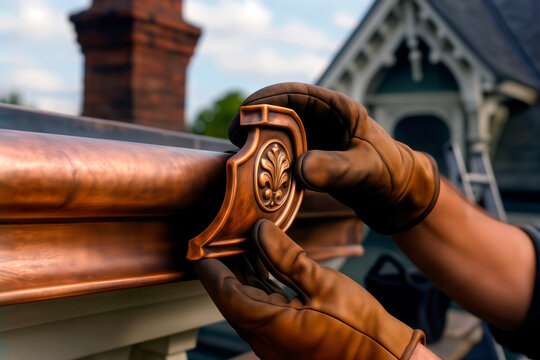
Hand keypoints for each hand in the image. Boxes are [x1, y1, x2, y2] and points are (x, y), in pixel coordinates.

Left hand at [195, 219, 424, 359]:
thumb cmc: (361, 328)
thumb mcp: (323, 283)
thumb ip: (287, 256)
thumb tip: (260, 231)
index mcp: (271, 326)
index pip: (226, 295)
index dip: (211, 271)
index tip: (199, 251)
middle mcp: (267, 340)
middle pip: (234, 300)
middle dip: (224, 270)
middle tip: (218, 242)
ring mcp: (277, 343)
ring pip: (249, 305)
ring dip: (243, 277)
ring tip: (239, 248)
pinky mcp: (289, 341)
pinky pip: (265, 311)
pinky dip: (260, 288)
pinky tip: (263, 268)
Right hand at [229, 83, 439, 233]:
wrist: (396, 195)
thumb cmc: (389, 174)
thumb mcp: (365, 170)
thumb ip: (336, 169)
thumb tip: (299, 168)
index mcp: (337, 109)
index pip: (296, 94)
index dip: (267, 99)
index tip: (245, 114)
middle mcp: (322, 120)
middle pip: (280, 112)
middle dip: (256, 121)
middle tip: (236, 139)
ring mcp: (315, 139)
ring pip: (279, 134)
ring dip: (260, 143)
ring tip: (240, 157)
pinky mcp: (311, 158)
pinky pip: (284, 155)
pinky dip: (270, 161)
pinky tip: (257, 174)